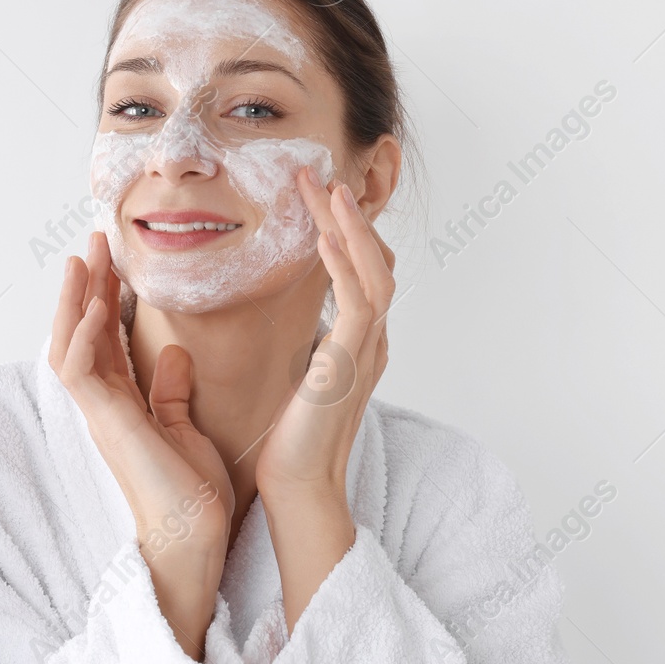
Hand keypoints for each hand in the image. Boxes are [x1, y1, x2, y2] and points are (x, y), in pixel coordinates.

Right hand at [49, 231, 234, 656]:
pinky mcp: (106, 423)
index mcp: (122, 404)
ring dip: (73, 300)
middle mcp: (103, 405)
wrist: (194, 536)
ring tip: (83, 258)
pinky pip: (80, 372)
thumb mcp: (184, 428)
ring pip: (68, 345)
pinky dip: (84, 336)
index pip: (104, 339)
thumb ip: (172, 393)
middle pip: (79, 333)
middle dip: (83, 286)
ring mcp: (99, 414)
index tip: (111, 261)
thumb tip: (174, 352)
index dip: (103, 298)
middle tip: (92, 242)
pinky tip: (94, 306)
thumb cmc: (191, 494)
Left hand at [254, 168, 394, 503]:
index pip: (363, 271)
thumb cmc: (290, 444)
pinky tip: (326, 233)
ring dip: (349, 224)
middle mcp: (372, 341)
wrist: (299, 489)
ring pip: (374, 269)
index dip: (345, 231)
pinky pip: (359, 298)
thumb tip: (304, 331)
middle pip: (374, 260)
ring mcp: (368, 350)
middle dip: (347, 215)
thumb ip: (310, 350)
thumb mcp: (300, 381)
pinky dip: (346, 261)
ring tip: (325, 186)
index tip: (316, 198)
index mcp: (360, 344)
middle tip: (317, 174)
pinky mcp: (352, 361)